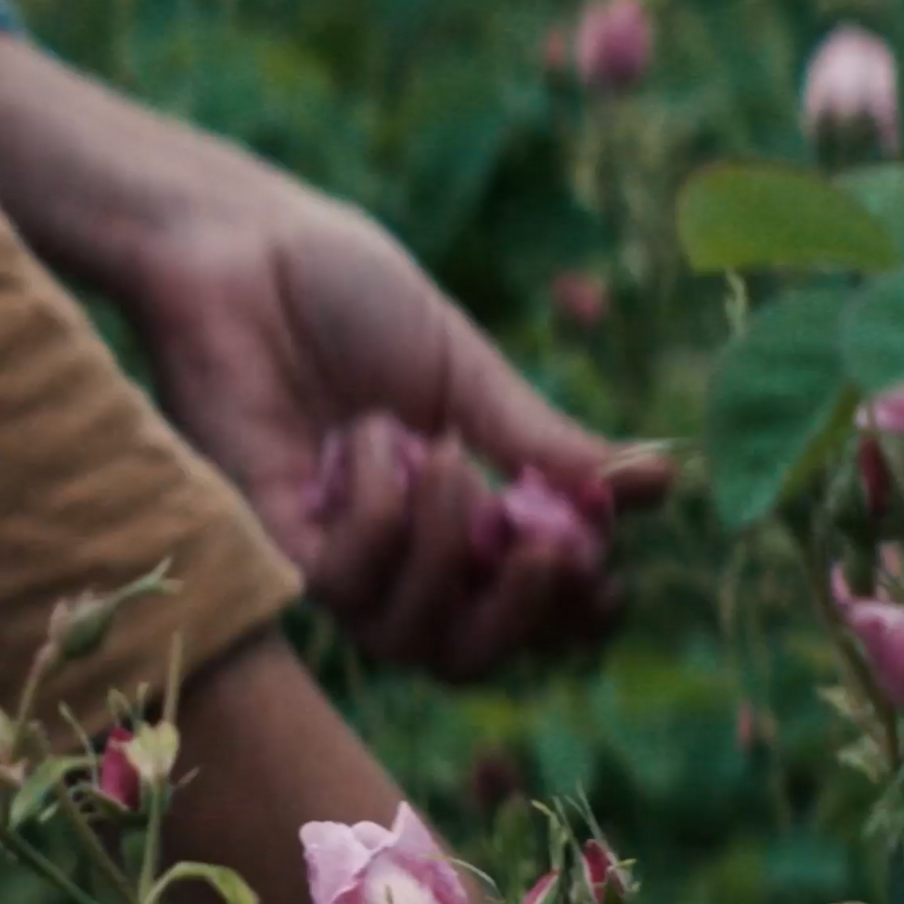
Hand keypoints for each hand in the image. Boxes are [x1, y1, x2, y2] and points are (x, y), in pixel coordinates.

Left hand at [131, 188, 668, 677]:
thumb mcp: (469, 375)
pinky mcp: (272, 543)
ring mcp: (334, 553)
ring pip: (409, 634)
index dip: (568, 614)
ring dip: (447, 551)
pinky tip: (368, 436)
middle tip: (556, 556)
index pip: (519, 607)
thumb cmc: (350, 297)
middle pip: (467, 653)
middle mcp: (395, 551)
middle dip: (524, 616)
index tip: (608, 580)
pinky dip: (378, 516)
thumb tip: (657, 486)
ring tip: (443, 453)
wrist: (247, 250)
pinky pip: (345, 582)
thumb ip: (546, 445)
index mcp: (454, 513)